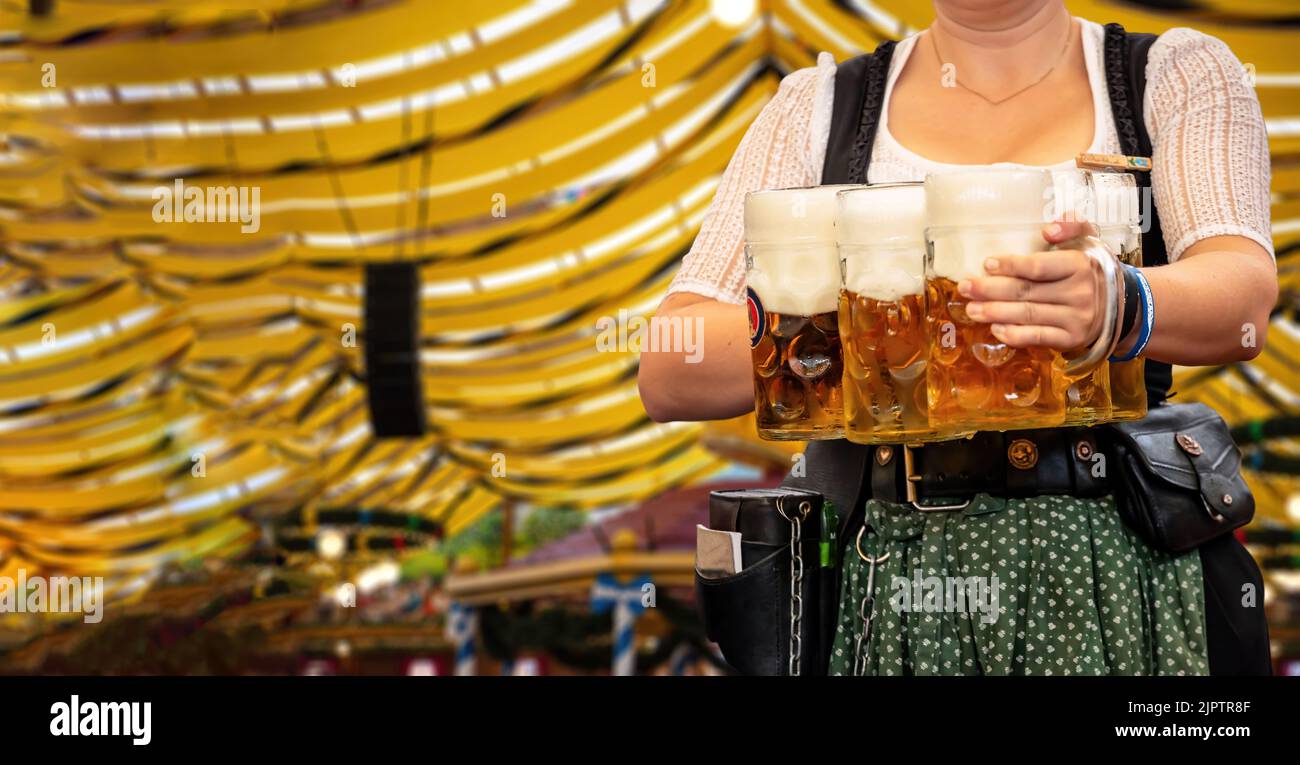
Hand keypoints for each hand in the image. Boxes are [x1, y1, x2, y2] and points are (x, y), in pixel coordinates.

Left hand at [958, 220, 1103, 350]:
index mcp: (1080, 265)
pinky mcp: (1071, 339)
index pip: (1039, 267)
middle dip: (990, 290)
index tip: (987, 263)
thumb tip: (1048, 229)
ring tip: (971, 309)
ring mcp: (1076, 318)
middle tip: (965, 287)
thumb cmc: (1092, 268)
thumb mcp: (1089, 240)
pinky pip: (1038, 337)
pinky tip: (995, 329)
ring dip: (995, 313)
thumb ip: (1072, 226)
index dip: (1011, 265)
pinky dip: (1014, 334)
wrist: (1122, 303)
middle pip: (1026, 292)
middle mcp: (1079, 293)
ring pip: (1028, 315)